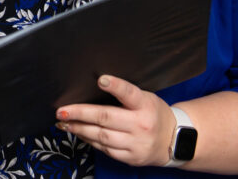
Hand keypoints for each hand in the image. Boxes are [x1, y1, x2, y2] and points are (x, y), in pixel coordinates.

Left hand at [55, 74, 175, 166]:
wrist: (176, 141)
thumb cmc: (154, 114)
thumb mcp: (146, 98)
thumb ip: (125, 94)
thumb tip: (96, 84)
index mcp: (145, 105)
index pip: (130, 93)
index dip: (115, 85)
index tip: (101, 79)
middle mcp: (141, 125)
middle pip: (106, 118)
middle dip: (80, 114)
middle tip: (61, 111)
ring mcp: (136, 143)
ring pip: (101, 136)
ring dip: (79, 129)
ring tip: (64, 123)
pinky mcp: (131, 158)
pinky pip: (105, 149)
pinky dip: (90, 141)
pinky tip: (79, 134)